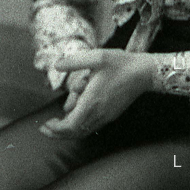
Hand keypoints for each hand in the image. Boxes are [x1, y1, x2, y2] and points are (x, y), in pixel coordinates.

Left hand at [40, 49, 156, 137]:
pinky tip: (74, 116)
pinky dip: (80, 126)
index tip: (45, 125)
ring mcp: (106, 116)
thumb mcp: (97, 57)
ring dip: (68, 130)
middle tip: (45, 128)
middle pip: (75, 132)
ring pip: (84, 131)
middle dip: (58, 133)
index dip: (56, 129)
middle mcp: (99, 113)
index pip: (70, 125)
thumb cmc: (121, 64)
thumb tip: (57, 65)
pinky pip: (92, 126)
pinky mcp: (111, 114)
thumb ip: (75, 61)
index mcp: (92, 101)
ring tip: (57, 122)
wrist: (145, 72)